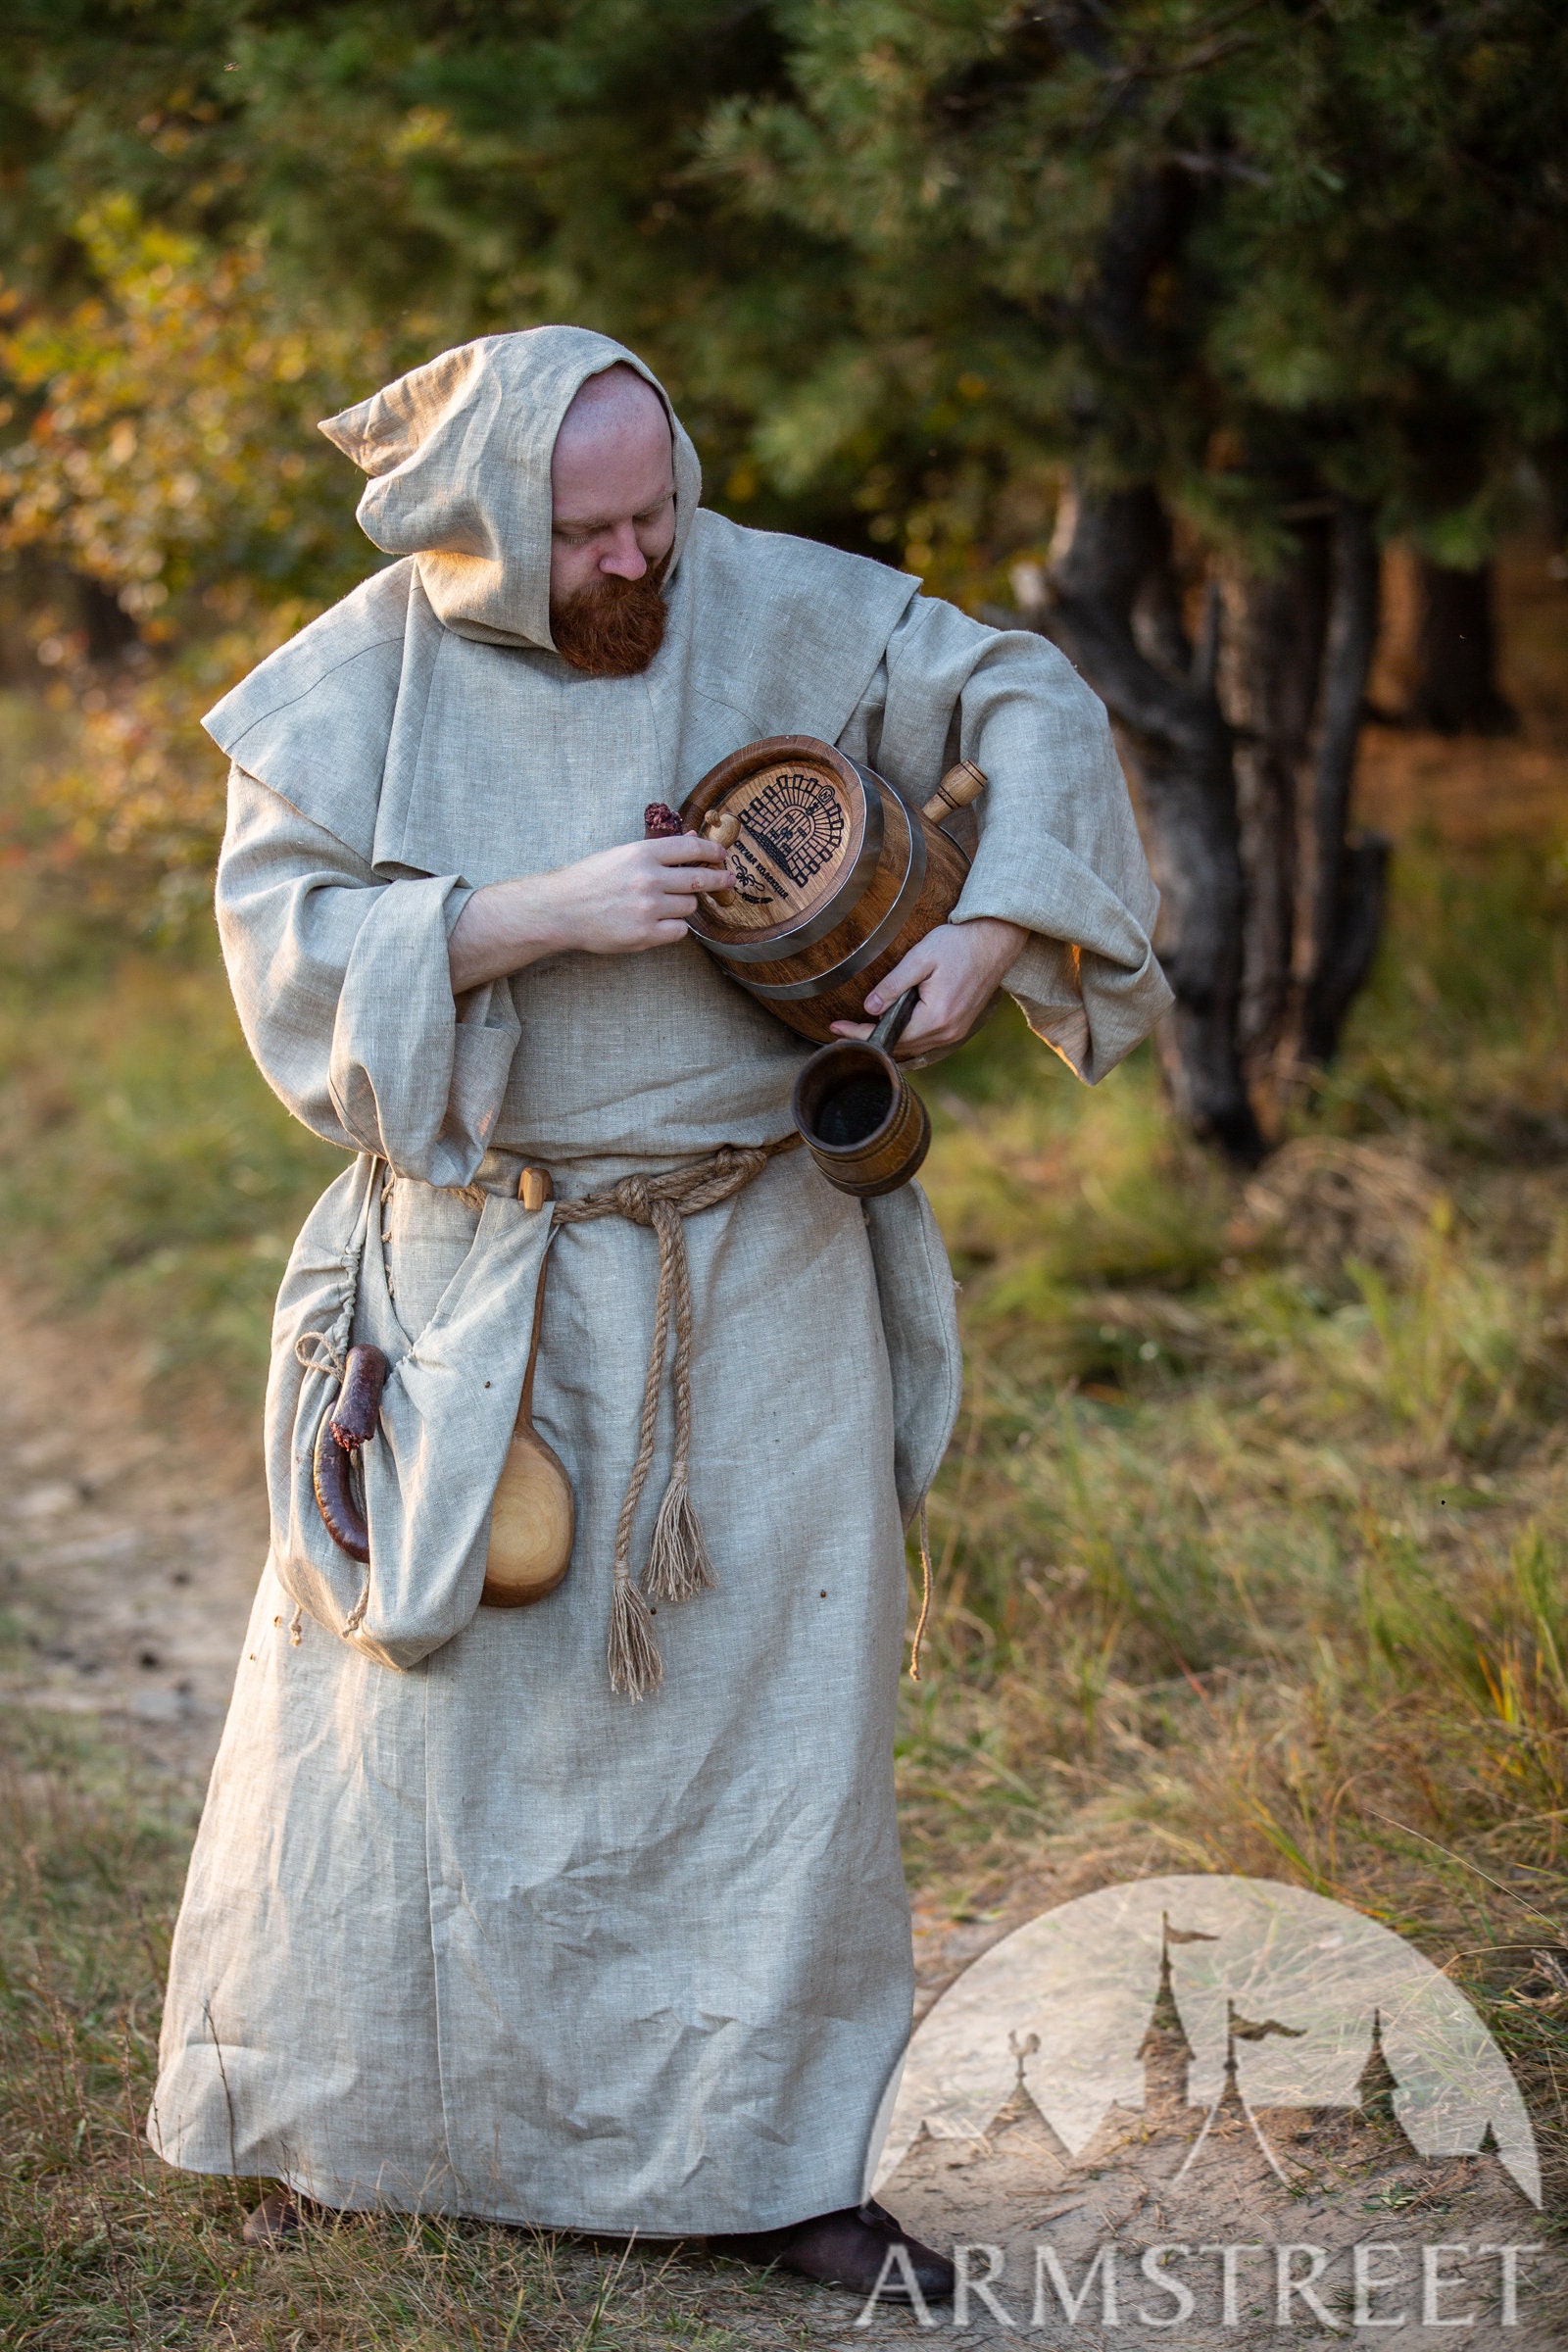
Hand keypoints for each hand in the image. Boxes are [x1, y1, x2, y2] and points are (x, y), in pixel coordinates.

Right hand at [449, 835, 732, 993]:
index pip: (692, 848)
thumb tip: (693, 840)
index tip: (722, 855)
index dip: (713, 851)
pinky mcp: (645, 934)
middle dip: (718, 879)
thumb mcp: (621, 854)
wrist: (562, 909)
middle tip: (728, 880)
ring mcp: (648, 908)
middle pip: (700, 879)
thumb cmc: (590, 879)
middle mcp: (648, 878)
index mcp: (642, 853)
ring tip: (666, 905)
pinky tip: (661, 923)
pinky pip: (679, 931)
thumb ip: (657, 851)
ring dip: (685, 905)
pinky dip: (675, 928)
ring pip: (689, 906)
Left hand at [829, 917, 1027, 1056]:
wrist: (995, 940)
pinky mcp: (959, 1026)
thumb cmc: (958, 944)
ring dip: (887, 1040)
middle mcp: (947, 1032)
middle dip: (869, 1040)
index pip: (889, 1036)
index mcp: (936, 1017)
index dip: (859, 1034)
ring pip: (912, 1046)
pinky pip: (925, 1040)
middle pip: (899, 1047)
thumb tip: (869, 1008)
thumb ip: (893, 985)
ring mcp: (955, 1032)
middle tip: (839, 1031)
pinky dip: (905, 1037)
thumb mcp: (921, 958)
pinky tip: (889, 1028)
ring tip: (859, 1031)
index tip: (835, 1028)